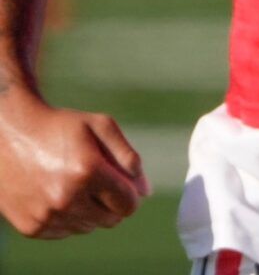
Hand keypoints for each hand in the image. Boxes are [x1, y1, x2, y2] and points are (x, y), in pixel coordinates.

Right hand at [0, 95, 148, 238]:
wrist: (9, 134)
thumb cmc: (60, 127)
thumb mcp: (101, 126)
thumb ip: (128, 157)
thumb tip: (145, 192)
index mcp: (88, 172)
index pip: (128, 204)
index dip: (131, 195)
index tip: (124, 184)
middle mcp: (66, 198)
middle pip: (111, 220)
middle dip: (112, 202)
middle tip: (98, 181)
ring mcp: (46, 215)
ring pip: (88, 227)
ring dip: (89, 210)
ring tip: (75, 184)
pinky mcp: (31, 226)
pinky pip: (65, 232)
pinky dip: (68, 218)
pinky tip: (58, 194)